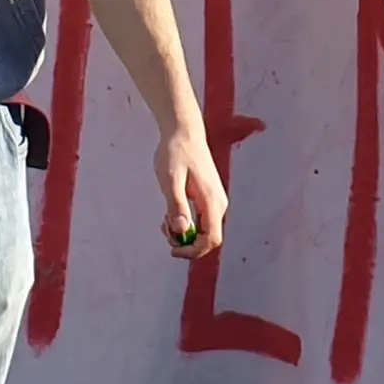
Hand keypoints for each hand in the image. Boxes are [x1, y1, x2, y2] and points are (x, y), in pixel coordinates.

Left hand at [155, 124, 229, 256]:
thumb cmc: (176, 152)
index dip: (193, 251)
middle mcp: (218, 203)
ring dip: (184, 233)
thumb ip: (176, 205)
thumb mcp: (170, 179)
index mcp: (211, 200)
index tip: (173, 248)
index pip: (212, 239)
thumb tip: (182, 230)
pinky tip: (171, 212)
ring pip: (204, 230)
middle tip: (165, 228)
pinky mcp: (209, 197)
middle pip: (209, 238)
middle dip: (186, 243)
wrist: (184, 131)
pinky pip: (201, 220)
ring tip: (165, 218)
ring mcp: (215, 200)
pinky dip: (186, 222)